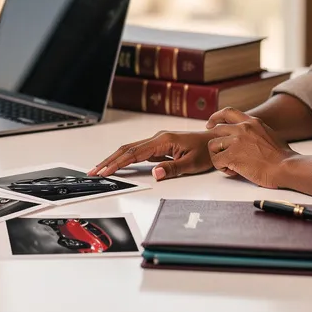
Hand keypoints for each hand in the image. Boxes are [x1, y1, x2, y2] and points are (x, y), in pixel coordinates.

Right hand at [90, 130, 215, 180]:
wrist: (217, 141)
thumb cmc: (207, 152)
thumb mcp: (192, 164)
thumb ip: (172, 169)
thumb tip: (155, 173)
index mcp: (163, 141)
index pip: (134, 153)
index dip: (117, 163)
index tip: (104, 171)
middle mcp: (158, 138)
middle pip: (127, 149)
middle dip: (109, 161)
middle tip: (94, 171)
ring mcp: (158, 141)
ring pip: (130, 149)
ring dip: (115, 159)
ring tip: (101, 168)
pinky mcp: (160, 146)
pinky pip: (138, 151)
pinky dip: (125, 158)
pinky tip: (118, 165)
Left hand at [206, 108, 297, 188]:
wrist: (286, 167)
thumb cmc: (282, 157)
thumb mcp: (269, 134)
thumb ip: (256, 132)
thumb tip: (250, 138)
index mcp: (252, 122)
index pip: (228, 112)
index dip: (216, 117)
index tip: (211, 124)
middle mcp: (243, 128)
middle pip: (216, 130)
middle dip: (215, 142)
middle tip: (217, 152)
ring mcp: (236, 141)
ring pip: (213, 145)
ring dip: (218, 156)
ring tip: (229, 165)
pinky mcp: (232, 155)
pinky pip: (216, 160)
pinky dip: (221, 168)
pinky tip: (233, 172)